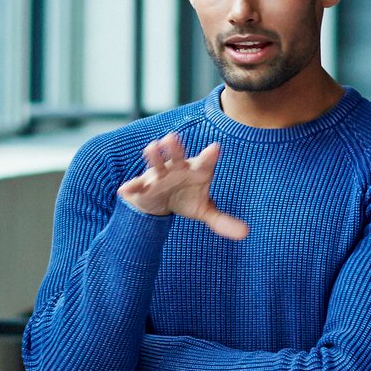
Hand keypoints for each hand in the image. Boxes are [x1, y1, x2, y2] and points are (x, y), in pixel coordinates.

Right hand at [116, 133, 246, 239]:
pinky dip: (131, 187)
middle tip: (173, 137)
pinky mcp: (144, 187)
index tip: (215, 148)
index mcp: (196, 171)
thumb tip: (246, 233)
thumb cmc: (187, 198)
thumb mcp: (204, 210)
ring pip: (156, 165)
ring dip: (154, 156)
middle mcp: (177, 169)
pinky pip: (137, 186)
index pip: (205, 162)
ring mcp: (159, 176)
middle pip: (177, 157)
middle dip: (175, 148)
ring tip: (152, 147)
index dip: (209, 156)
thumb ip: (222, 220)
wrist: (163, 202)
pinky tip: (124, 190)